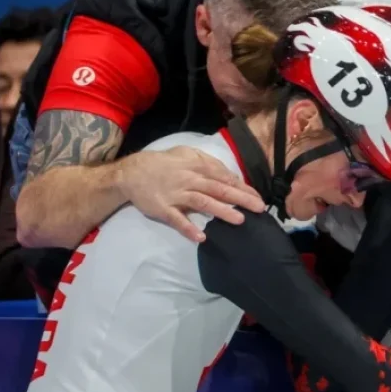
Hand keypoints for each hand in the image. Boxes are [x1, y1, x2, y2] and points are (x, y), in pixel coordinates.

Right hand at [119, 146, 265, 241]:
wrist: (132, 173)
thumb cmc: (163, 163)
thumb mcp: (186, 154)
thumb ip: (207, 162)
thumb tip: (227, 173)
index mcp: (197, 167)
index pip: (225, 178)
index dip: (243, 187)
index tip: (258, 197)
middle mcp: (190, 180)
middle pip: (219, 189)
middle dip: (241, 198)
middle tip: (259, 208)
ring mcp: (176, 195)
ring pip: (203, 203)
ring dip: (222, 211)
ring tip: (239, 220)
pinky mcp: (163, 209)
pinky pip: (177, 219)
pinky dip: (188, 228)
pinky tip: (200, 237)